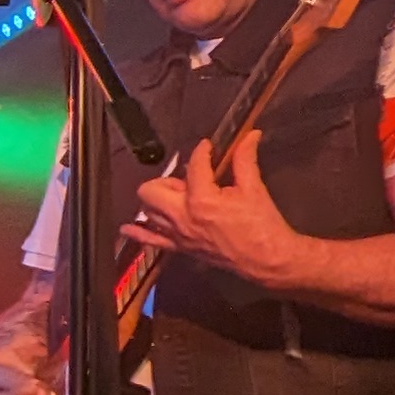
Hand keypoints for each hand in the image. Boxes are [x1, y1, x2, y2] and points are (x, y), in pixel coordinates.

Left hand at [128, 129, 301, 287]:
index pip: (193, 166)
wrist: (267, 260)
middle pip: (151, 190)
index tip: (208, 147)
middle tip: (189, 179)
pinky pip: (150, 241)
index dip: (202, 151)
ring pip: (148, 212)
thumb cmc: (262, 224)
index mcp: (201, 199)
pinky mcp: (179, 248)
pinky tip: (127, 227)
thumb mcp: (254, 188)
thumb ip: (245, 160)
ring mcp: (177, 234)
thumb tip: (250, 135)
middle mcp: (182, 217)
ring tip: (176, 195)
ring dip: (157, 199)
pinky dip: (139, 232)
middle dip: (167, 179)